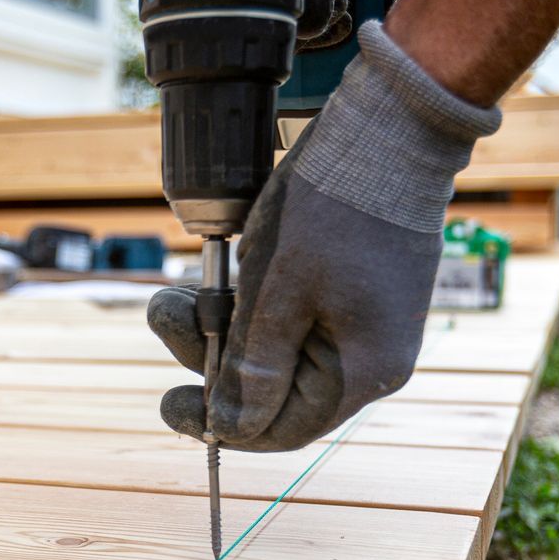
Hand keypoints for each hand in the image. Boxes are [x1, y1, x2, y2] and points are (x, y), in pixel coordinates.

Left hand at [148, 23, 500, 450]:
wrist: (388, 130)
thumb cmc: (331, 210)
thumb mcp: (276, 292)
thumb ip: (253, 367)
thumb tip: (231, 428)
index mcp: (361, 373)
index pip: (281, 429)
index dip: (221, 423)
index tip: (170, 403)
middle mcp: (373, 359)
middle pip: (277, 389)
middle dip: (211, 355)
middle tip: (169, 312)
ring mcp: (368, 323)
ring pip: (280, 348)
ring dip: (225, 323)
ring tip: (184, 289)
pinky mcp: (359, 291)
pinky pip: (297, 316)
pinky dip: (255, 302)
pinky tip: (224, 275)